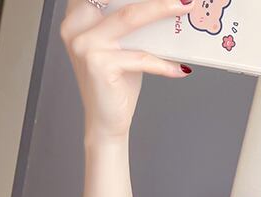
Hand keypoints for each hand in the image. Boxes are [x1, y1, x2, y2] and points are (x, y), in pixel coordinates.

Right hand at [61, 0, 193, 140]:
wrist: (106, 122)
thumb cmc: (116, 85)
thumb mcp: (122, 49)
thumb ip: (131, 27)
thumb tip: (164, 6)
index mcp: (78, 18)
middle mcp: (76, 28)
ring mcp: (85, 45)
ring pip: (131, 17)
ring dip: (162, 10)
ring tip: (184, 8)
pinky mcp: (99, 64)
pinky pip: (141, 57)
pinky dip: (163, 64)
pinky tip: (180, 69)